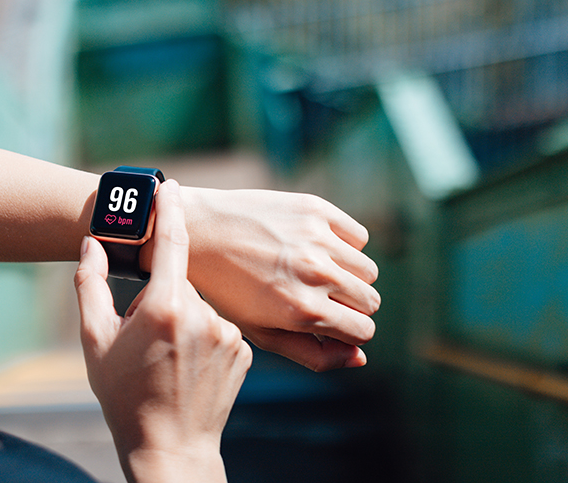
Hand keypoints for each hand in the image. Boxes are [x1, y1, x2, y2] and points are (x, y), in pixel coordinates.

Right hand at [76, 181, 252, 482]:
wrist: (170, 447)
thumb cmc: (124, 395)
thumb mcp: (94, 341)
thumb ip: (90, 285)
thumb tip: (92, 245)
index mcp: (166, 306)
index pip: (172, 243)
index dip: (169, 210)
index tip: (168, 186)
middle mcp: (205, 314)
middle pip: (180, 284)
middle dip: (161, 300)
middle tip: (143, 338)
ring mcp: (230, 334)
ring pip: (201, 307)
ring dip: (183, 321)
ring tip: (166, 359)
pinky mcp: (245, 352)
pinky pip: (219, 328)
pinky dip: (203, 339)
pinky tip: (188, 367)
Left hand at [163, 188, 379, 371]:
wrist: (197, 231)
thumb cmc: (227, 289)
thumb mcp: (261, 332)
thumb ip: (313, 354)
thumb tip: (360, 358)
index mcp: (302, 310)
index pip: (364, 331)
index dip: (349, 332)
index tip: (330, 324)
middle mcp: (315, 273)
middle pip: (370, 301)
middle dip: (350, 306)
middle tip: (317, 298)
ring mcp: (317, 238)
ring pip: (368, 270)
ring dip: (348, 276)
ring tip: (313, 273)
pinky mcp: (315, 209)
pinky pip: (358, 236)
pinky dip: (344, 245)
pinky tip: (313, 247)